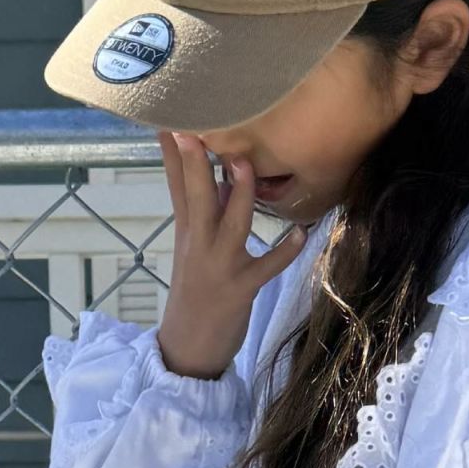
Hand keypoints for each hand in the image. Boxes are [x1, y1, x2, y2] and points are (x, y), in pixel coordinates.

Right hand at [155, 130, 307, 380]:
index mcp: (188, 233)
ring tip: (245, 165)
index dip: (172, 155)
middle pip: (196, 199)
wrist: (188, 348)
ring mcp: (220, 267)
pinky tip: (300, 234)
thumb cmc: (196, 292)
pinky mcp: (241, 290)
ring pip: (231, 225)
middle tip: (196, 129)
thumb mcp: (192, 248)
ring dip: (240, 196)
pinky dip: (284, 252)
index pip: (177, 187)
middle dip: (196, 165)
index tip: (168, 119)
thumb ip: (202, 211)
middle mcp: (200, 245)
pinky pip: (267, 268)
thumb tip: (215, 175)